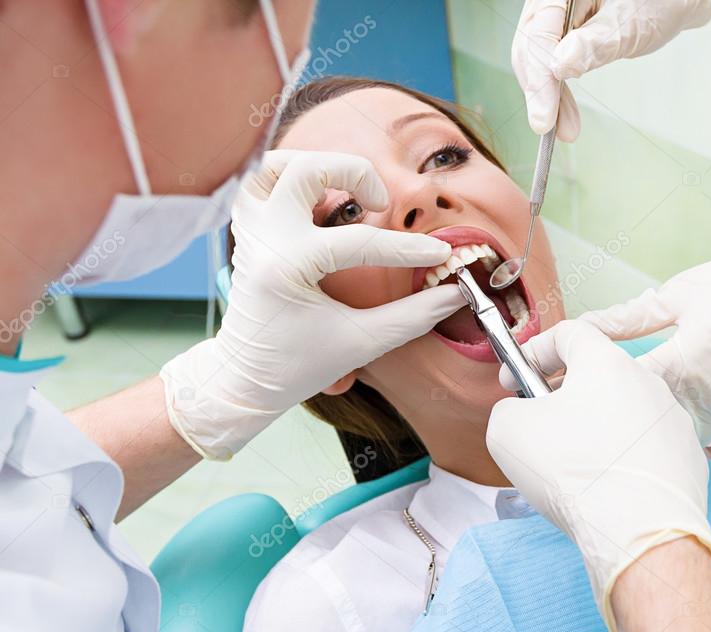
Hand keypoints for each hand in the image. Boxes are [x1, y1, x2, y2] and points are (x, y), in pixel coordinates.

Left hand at [160, 151, 464, 459]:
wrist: (244, 378)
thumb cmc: (298, 365)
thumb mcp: (362, 343)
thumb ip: (413, 316)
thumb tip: (456, 292)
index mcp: (287, 269)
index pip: (359, 242)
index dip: (408, 247)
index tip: (440, 253)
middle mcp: (263, 241)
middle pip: (304, 170)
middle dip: (353, 173)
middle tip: (379, 203)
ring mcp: (249, 232)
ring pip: (272, 166)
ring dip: (314, 167)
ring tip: (345, 192)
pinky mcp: (247, 232)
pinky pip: (260, 183)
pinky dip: (291, 180)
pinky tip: (321, 202)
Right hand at [487, 320, 710, 631]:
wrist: (640, 533)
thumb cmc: (574, 474)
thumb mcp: (508, 431)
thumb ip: (508, 408)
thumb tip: (521, 414)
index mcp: (607, 363)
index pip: (568, 333)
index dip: (534, 352)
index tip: (514, 380)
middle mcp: (648, 382)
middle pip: (598, 375)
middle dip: (565, 395)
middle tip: (541, 426)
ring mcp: (673, 422)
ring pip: (624, 413)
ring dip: (596, 428)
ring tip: (574, 465)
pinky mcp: (689, 459)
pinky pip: (646, 449)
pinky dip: (623, 460)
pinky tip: (607, 488)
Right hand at [512, 0, 710, 139]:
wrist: (675, 4)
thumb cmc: (661, 3)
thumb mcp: (632, 24)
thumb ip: (596, 42)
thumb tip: (560, 66)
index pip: (539, 28)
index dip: (539, 74)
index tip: (544, 114)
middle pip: (530, 43)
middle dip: (539, 88)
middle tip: (548, 126)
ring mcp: (555, 12)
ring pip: (535, 55)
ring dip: (546, 95)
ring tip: (563, 128)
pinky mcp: (561, 30)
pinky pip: (548, 60)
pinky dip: (555, 89)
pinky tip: (564, 114)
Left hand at [583, 210, 710, 444]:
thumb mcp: (675, 296)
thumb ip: (626, 320)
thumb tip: (583, 328)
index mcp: (684, 361)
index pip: (623, 391)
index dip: (592, 391)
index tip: (571, 390)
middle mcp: (710, 394)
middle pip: (649, 425)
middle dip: (623, 417)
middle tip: (601, 407)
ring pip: (682, 436)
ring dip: (661, 428)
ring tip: (642, 411)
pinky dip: (696, 427)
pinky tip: (683, 411)